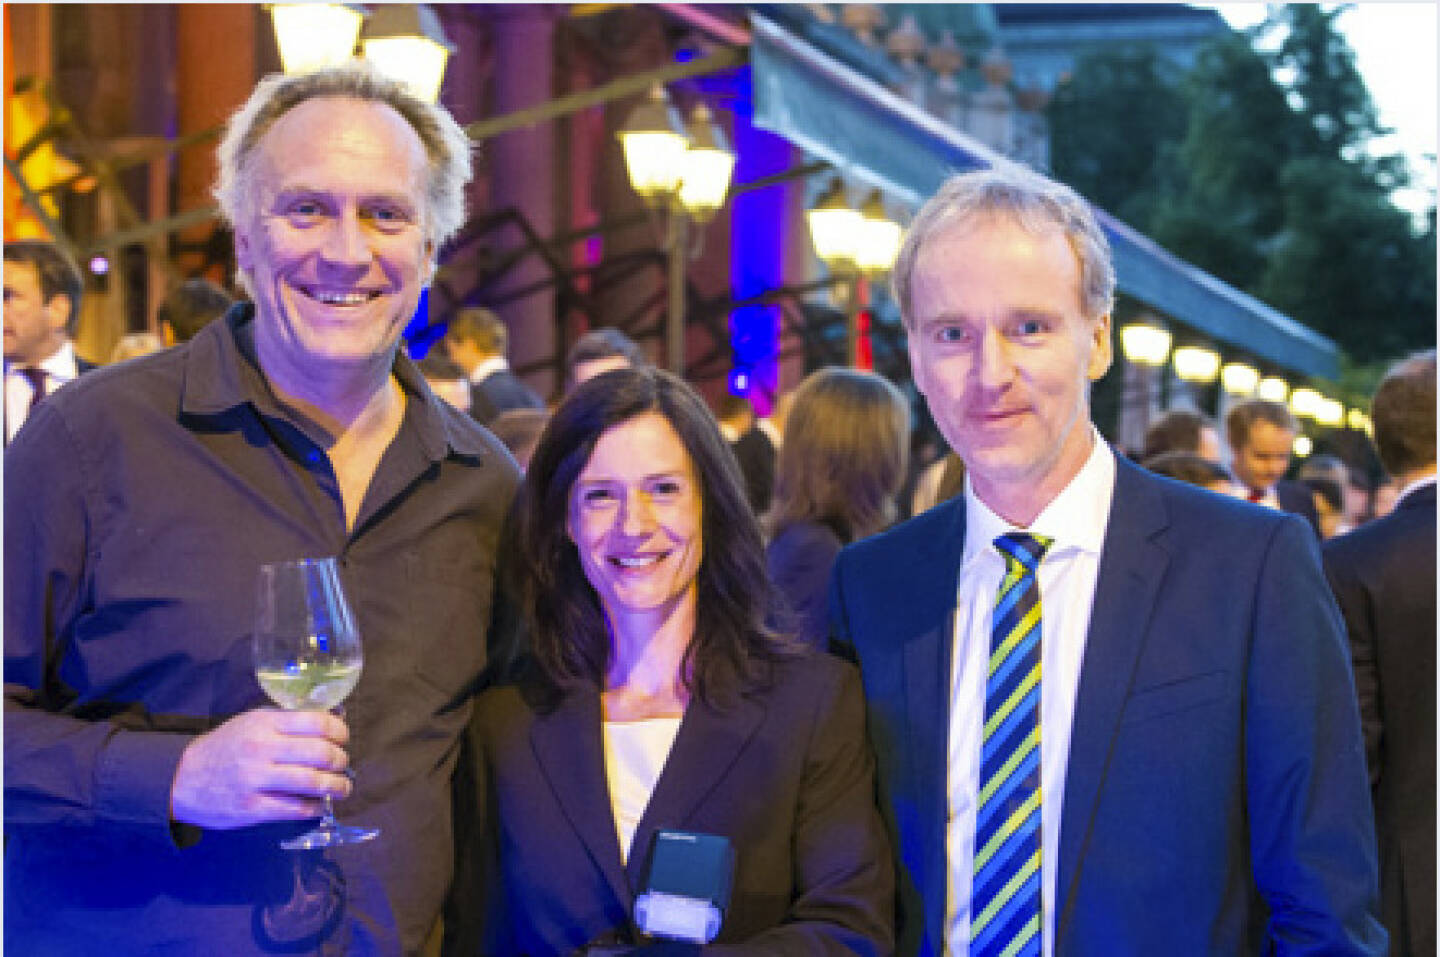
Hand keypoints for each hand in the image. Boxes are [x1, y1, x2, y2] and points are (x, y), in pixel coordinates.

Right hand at [170, 708, 351, 829]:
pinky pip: (295, 809)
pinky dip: (315, 807)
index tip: (343, 738)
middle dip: (340, 760)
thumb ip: (287, 721)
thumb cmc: (225, 747)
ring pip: (312, 782)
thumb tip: (330, 720)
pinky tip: (319, 805)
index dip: (339, 732)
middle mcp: (262, 749)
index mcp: (265, 724)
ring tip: (342, 787)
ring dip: (336, 786)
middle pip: (320, 753)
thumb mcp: (252, 722)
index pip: (317, 723)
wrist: (182, 778)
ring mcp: (256, 780)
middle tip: (342, 764)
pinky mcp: (251, 808)